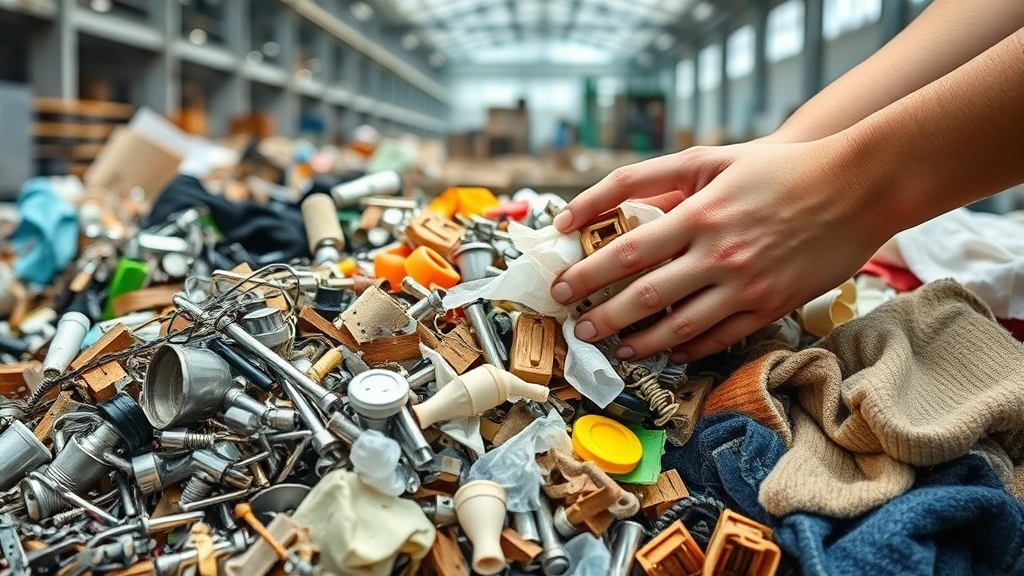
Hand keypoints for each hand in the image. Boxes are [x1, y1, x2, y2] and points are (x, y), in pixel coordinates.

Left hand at [550, 136, 893, 361]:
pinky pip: (720, 337)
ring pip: (679, 326)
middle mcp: (720, 254)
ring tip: (615, 347)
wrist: (858, 186)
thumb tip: (610, 204)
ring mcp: (747, 284)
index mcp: (701, 214)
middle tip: (577, 327)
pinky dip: (688, 349)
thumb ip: (659, 177)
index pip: (627, 249)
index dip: (587, 271)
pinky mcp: (772, 305)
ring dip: (640, 342)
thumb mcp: (715, 158)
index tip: (561, 286)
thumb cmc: (780, 167)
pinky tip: (668, 352)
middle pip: (644, 295)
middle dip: (602, 315)